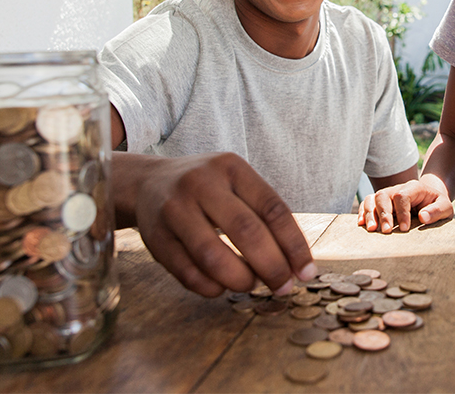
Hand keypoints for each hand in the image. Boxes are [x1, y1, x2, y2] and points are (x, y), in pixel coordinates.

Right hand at [123, 152, 316, 297]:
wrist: (148, 183)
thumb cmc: (207, 189)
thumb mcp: (236, 184)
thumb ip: (263, 216)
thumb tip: (296, 265)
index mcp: (231, 167)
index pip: (272, 208)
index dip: (294, 244)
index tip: (306, 272)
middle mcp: (201, 183)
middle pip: (246, 231)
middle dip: (272, 266)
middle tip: (283, 287)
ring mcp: (174, 209)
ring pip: (213, 256)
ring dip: (240, 280)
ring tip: (252, 285)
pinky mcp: (155, 238)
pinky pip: (187, 272)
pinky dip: (211, 287)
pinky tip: (222, 287)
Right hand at [357, 174, 452, 233]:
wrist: (431, 199)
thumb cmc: (438, 205)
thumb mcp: (445, 207)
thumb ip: (437, 211)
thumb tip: (423, 217)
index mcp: (414, 188)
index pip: (402, 195)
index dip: (402, 212)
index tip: (405, 228)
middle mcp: (398, 189)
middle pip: (384, 195)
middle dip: (384, 214)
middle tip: (387, 231)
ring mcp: (388, 194)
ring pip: (372, 198)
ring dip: (370, 213)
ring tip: (372, 229)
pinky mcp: (380, 202)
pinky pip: (367, 203)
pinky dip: (363, 212)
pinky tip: (361, 223)